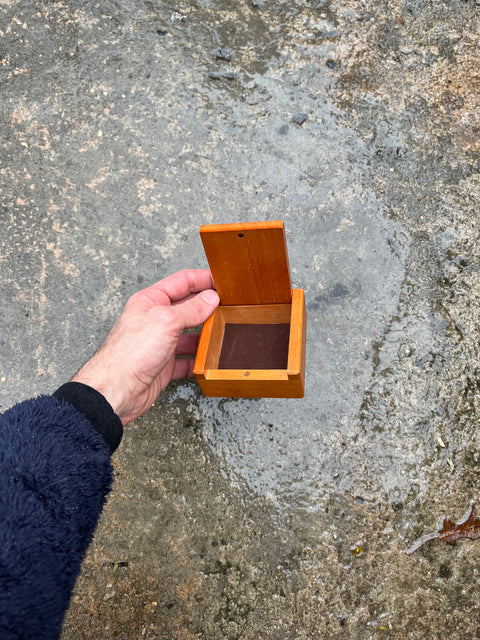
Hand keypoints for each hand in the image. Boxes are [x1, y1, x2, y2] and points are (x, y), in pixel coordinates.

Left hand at [71, 269, 218, 424]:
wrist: (116, 390)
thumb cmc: (129, 353)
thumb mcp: (166, 320)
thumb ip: (191, 309)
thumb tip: (210, 298)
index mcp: (150, 301)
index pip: (181, 282)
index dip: (202, 279)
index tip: (222, 281)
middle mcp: (155, 320)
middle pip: (187, 307)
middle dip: (207, 307)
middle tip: (229, 307)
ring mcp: (160, 343)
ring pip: (190, 334)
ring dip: (206, 335)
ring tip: (222, 332)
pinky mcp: (164, 365)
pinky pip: (187, 360)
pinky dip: (199, 360)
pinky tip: (209, 360)